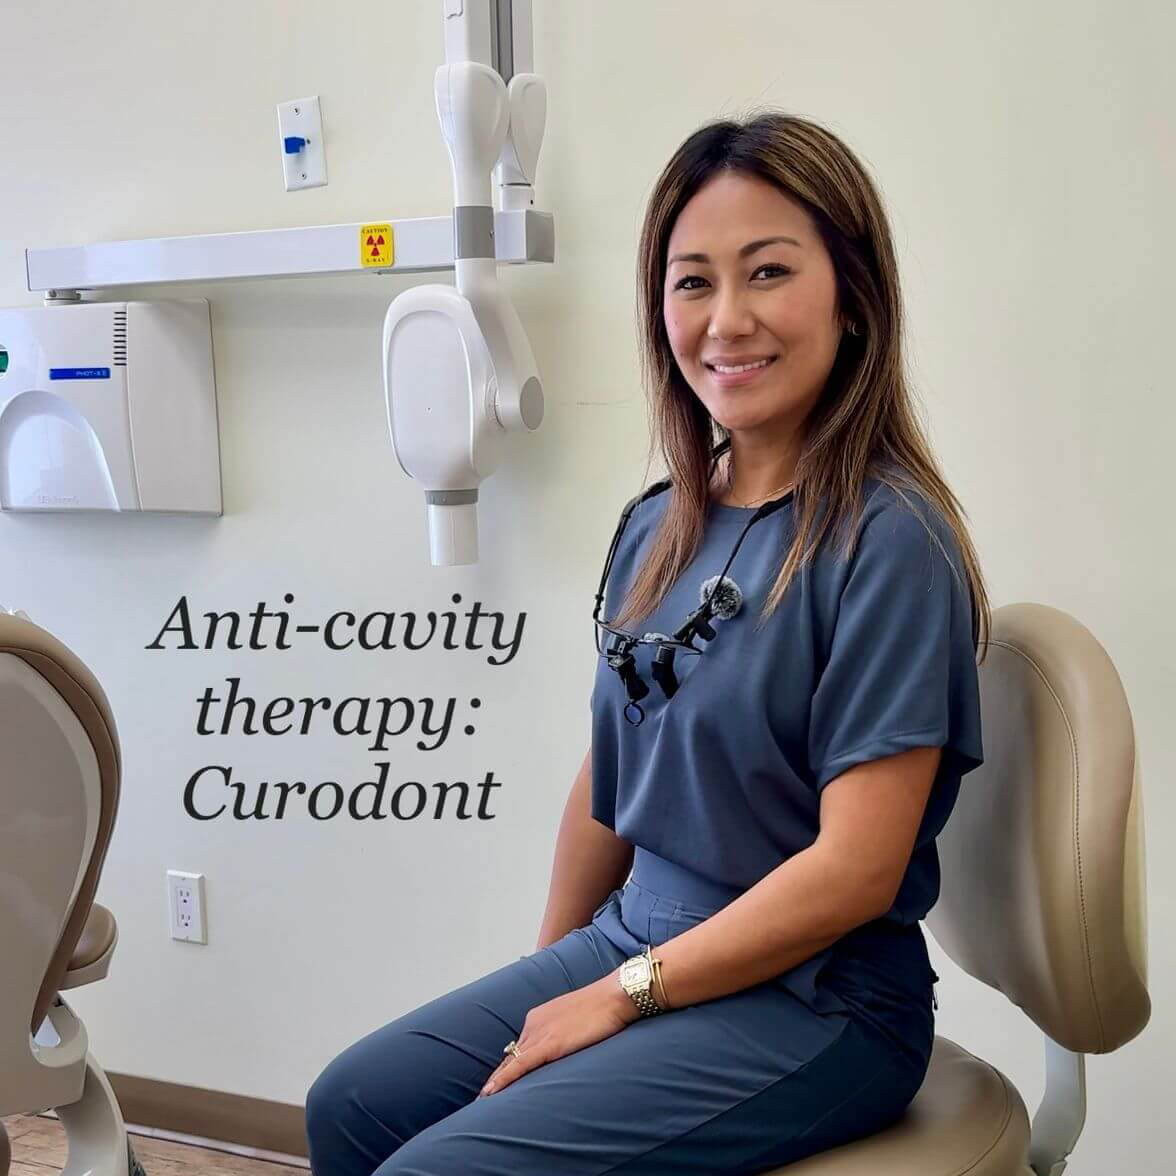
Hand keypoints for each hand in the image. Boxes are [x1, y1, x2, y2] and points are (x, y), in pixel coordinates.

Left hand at [478, 971, 639, 1096]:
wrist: (612, 996)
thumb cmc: (601, 1007)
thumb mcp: (576, 1019)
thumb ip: (564, 1032)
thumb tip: (563, 1047)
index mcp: (539, 1016)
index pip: (519, 1046)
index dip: (508, 1065)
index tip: (498, 1080)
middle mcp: (533, 1024)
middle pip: (511, 1056)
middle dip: (498, 1076)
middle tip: (484, 1095)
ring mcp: (539, 1034)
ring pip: (511, 1063)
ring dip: (497, 1082)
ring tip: (483, 1099)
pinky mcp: (548, 1045)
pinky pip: (519, 1066)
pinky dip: (503, 1080)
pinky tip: (491, 1092)